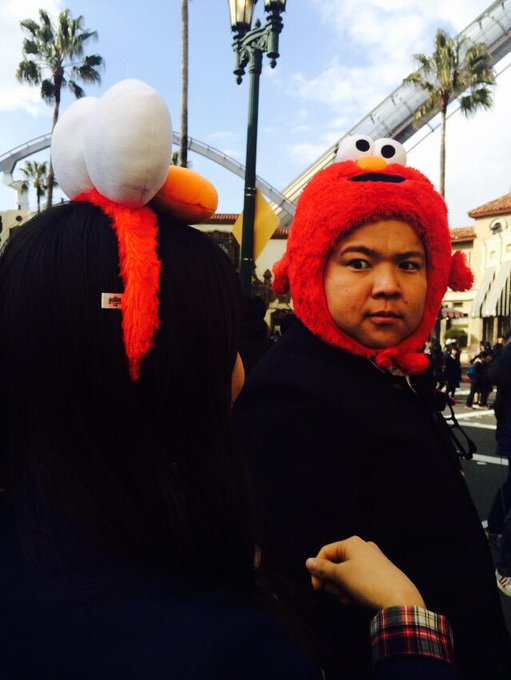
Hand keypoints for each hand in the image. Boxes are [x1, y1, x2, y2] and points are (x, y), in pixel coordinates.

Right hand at [305, 535, 424, 609]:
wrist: (400, 600)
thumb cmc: (367, 583)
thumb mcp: (341, 576)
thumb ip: (323, 569)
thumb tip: (309, 562)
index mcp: (352, 543)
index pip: (325, 552)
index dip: (317, 571)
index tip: (317, 589)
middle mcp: (363, 548)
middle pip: (336, 563)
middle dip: (333, 581)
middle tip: (337, 595)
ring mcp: (373, 560)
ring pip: (347, 573)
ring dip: (342, 588)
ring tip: (348, 599)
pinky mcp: (381, 573)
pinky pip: (359, 579)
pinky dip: (354, 589)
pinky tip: (356, 601)